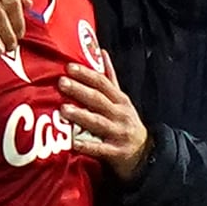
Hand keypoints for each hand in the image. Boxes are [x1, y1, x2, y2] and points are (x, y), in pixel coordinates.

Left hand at [60, 54, 149, 179]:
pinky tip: (74, 143)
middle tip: (61, 82)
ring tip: (63, 110)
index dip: (86, 74)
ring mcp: (118, 133)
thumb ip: (110, 78)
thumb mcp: (122, 100)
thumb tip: (101, 52)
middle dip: (79, 90)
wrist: (145, 153)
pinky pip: (100, 149)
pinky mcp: (116, 152)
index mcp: (120, 100)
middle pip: (98, 99)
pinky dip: (88, 146)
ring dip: (81, 115)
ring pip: (98, 122)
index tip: (69, 67)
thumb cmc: (127, 123)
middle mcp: (120, 114)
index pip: (102, 82)